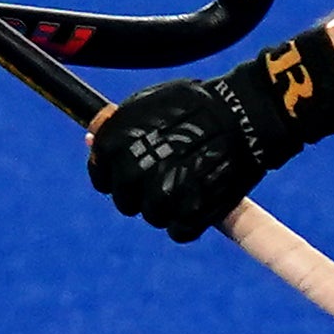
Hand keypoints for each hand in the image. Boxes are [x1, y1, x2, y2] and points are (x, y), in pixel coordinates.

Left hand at [86, 26, 333, 242]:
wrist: (244, 113)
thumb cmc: (195, 104)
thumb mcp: (148, 103)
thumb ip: (119, 125)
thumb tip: (90, 139)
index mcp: (115, 144)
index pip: (101, 175)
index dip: (114, 175)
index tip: (130, 171)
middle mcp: (132, 172)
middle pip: (125, 201)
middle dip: (141, 192)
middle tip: (166, 176)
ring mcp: (162, 195)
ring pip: (153, 216)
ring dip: (167, 207)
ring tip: (188, 184)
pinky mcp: (192, 213)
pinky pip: (180, 230)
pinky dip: (190, 221)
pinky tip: (200, 200)